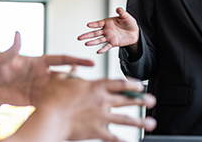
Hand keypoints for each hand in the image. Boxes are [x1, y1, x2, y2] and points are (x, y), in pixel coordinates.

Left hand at [0, 32, 94, 108]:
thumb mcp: (4, 59)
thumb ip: (13, 49)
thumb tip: (17, 34)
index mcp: (39, 62)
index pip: (62, 59)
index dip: (76, 60)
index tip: (91, 62)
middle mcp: (43, 74)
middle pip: (66, 75)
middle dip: (78, 79)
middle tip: (90, 84)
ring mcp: (41, 87)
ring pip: (61, 89)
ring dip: (71, 92)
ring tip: (83, 97)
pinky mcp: (36, 99)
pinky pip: (51, 101)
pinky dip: (59, 104)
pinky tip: (67, 108)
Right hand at [37, 73, 156, 141]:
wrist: (49, 119)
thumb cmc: (51, 99)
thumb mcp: (59, 80)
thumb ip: (70, 73)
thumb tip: (74, 67)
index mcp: (95, 86)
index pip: (119, 83)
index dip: (132, 84)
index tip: (140, 86)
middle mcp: (102, 101)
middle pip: (126, 100)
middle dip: (141, 100)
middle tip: (152, 100)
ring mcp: (101, 117)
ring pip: (125, 119)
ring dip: (140, 121)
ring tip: (151, 123)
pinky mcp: (96, 131)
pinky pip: (113, 137)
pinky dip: (123, 141)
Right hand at [77, 7, 138, 53]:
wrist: (135, 32)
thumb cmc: (129, 23)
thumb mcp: (126, 16)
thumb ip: (122, 12)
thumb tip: (118, 8)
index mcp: (108, 22)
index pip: (99, 23)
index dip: (94, 24)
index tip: (88, 25)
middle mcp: (106, 30)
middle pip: (95, 33)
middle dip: (87, 35)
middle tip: (79, 37)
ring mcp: (109, 37)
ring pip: (99, 40)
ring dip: (92, 42)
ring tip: (86, 43)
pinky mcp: (113, 43)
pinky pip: (107, 47)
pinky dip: (103, 49)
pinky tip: (98, 51)